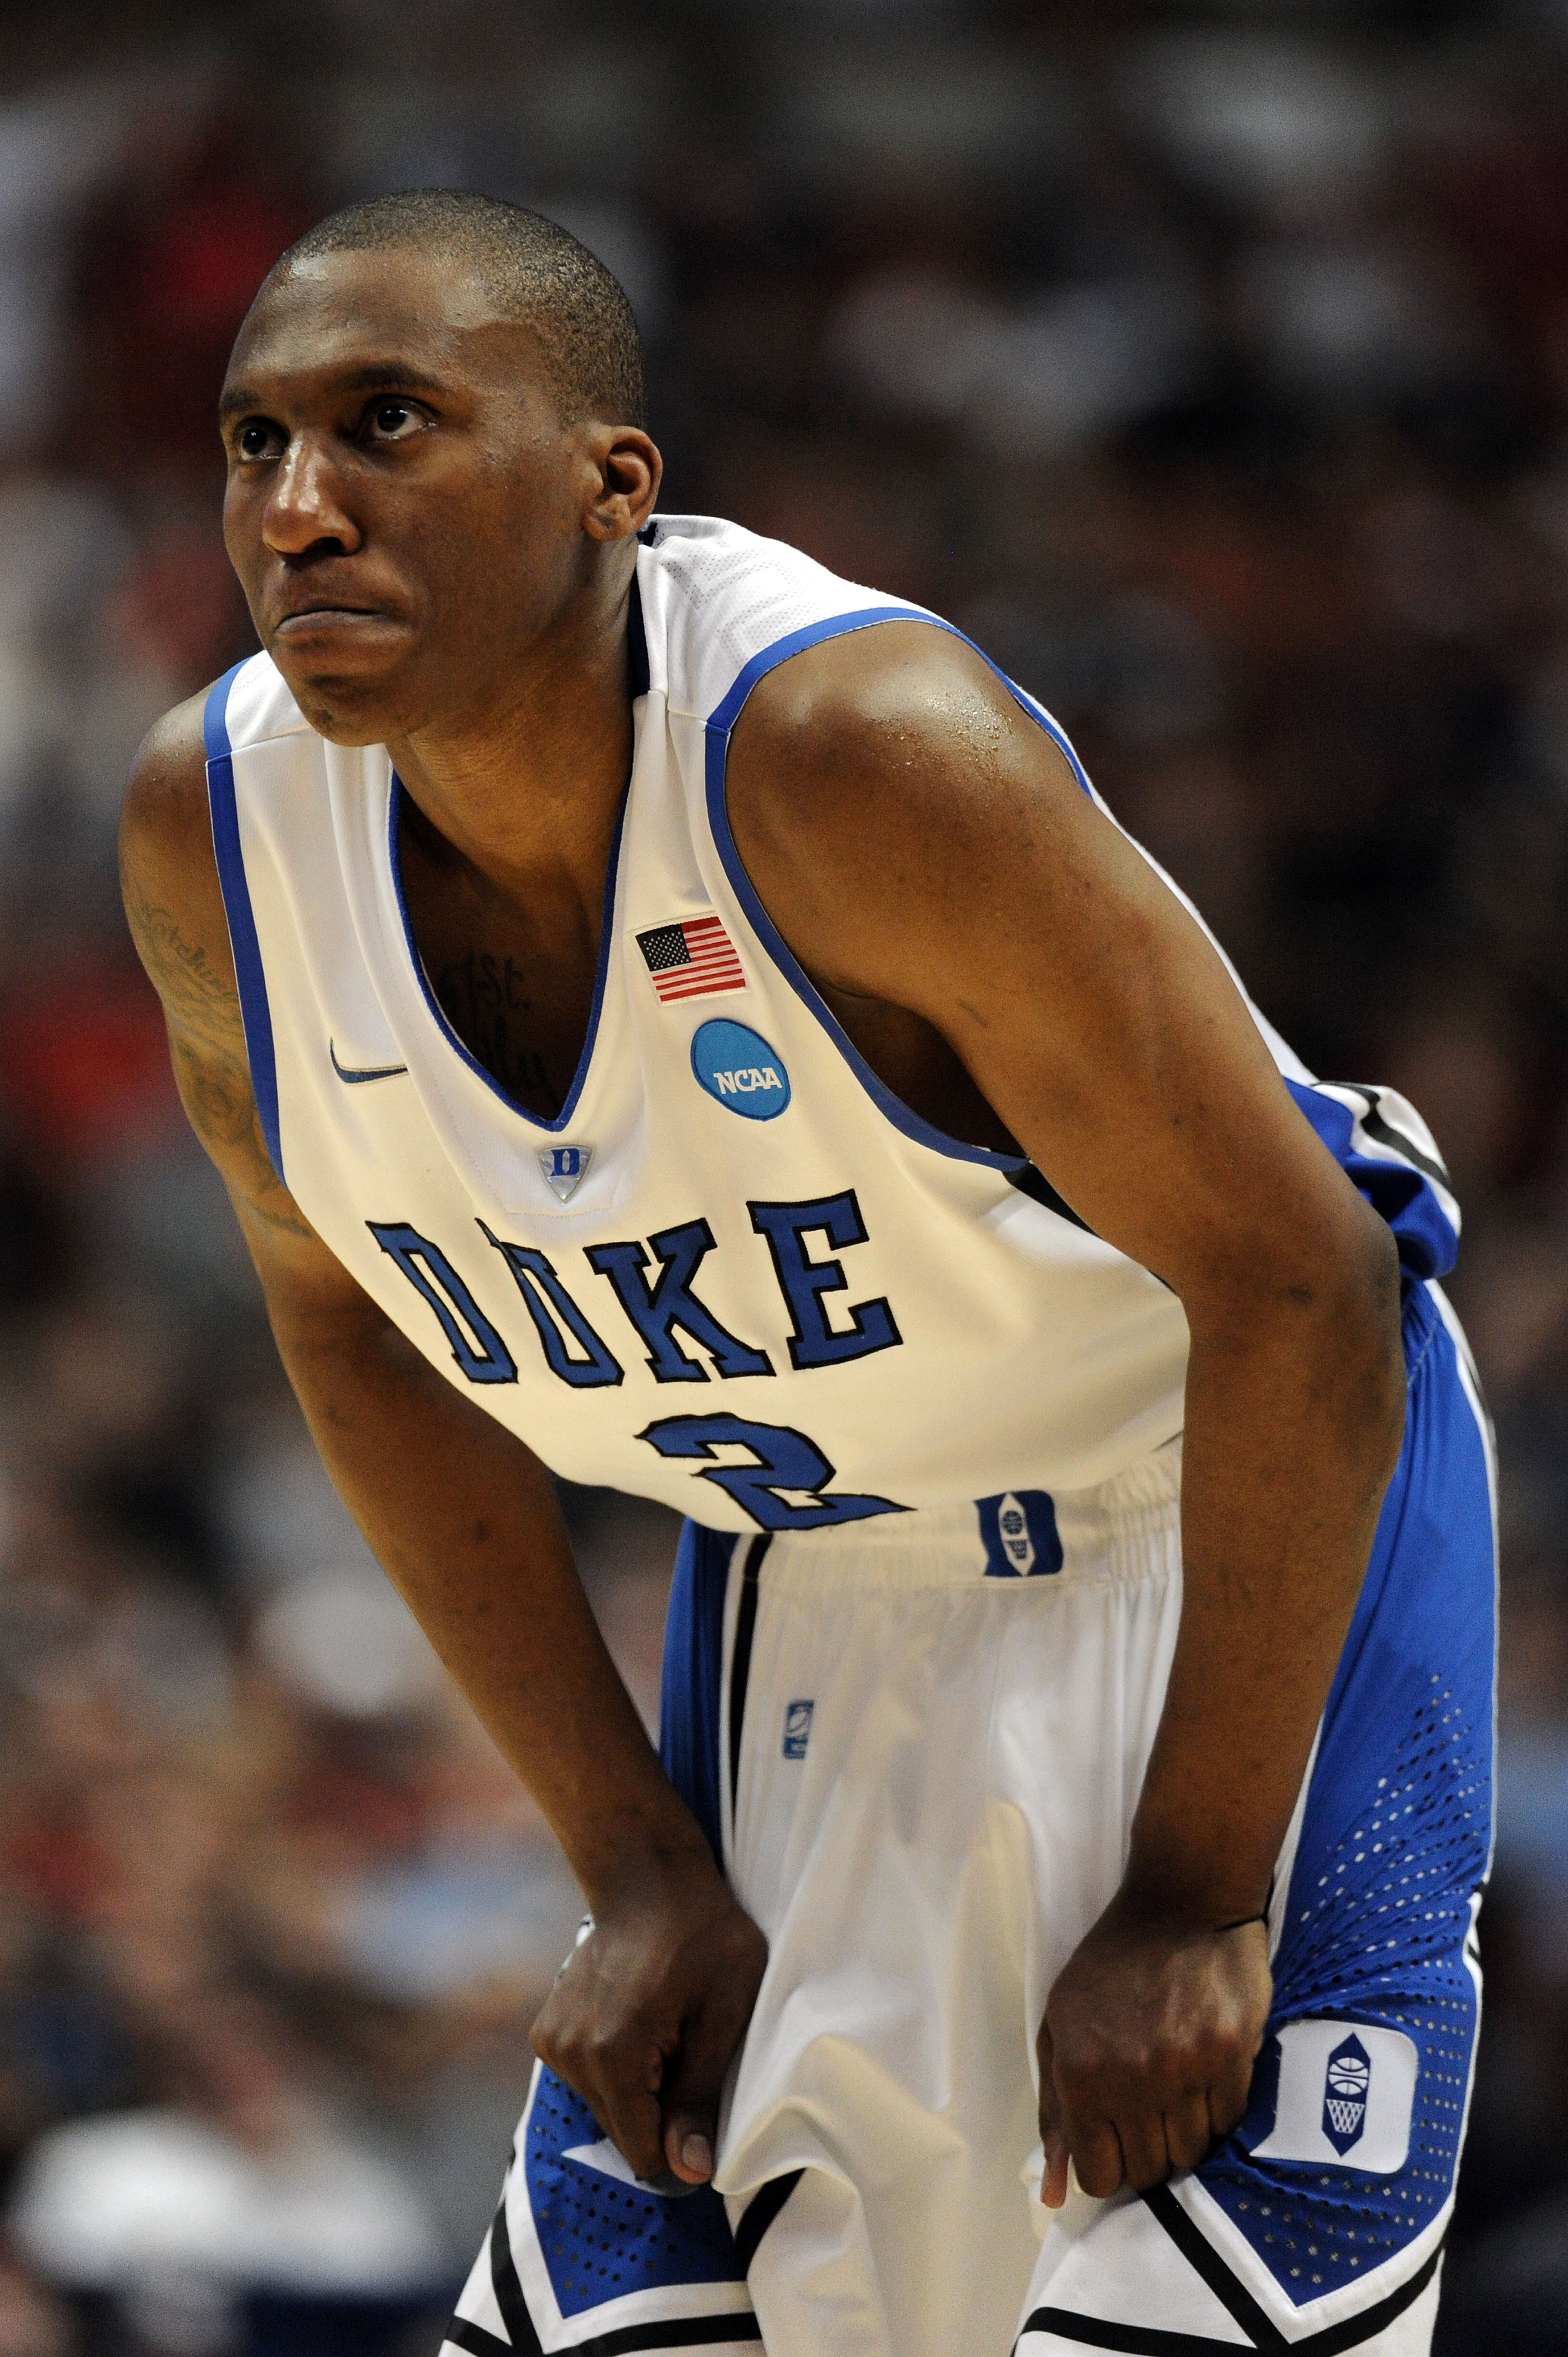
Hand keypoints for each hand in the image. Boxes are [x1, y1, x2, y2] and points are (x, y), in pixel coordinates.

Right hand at [531, 1853, 767, 2185]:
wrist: (648, 1878)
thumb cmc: (702, 1936)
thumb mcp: (725, 2012)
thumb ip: (700, 2095)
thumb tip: (691, 2171)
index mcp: (614, 2053)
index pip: (642, 2151)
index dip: (682, 2147)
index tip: (706, 2108)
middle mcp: (571, 2053)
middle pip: (622, 2131)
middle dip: (660, 2110)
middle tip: (688, 2049)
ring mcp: (553, 2041)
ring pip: (605, 2107)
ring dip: (639, 2088)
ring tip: (665, 2028)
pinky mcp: (547, 2031)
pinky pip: (588, 2080)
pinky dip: (617, 2067)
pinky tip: (638, 2021)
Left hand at [1037, 1892, 1270, 2206]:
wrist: (1181, 1902)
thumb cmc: (1111, 1965)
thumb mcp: (1060, 2027)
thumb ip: (1054, 2111)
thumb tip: (1052, 2194)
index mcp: (1081, 2072)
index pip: (1100, 2176)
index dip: (1107, 2168)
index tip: (1114, 2142)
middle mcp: (1132, 2078)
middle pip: (1149, 2172)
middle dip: (1145, 2153)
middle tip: (1146, 2110)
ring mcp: (1186, 2068)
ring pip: (1191, 2154)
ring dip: (1182, 2134)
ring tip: (1175, 2088)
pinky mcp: (1232, 2054)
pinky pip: (1228, 2122)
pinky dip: (1216, 2110)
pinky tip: (1204, 2072)